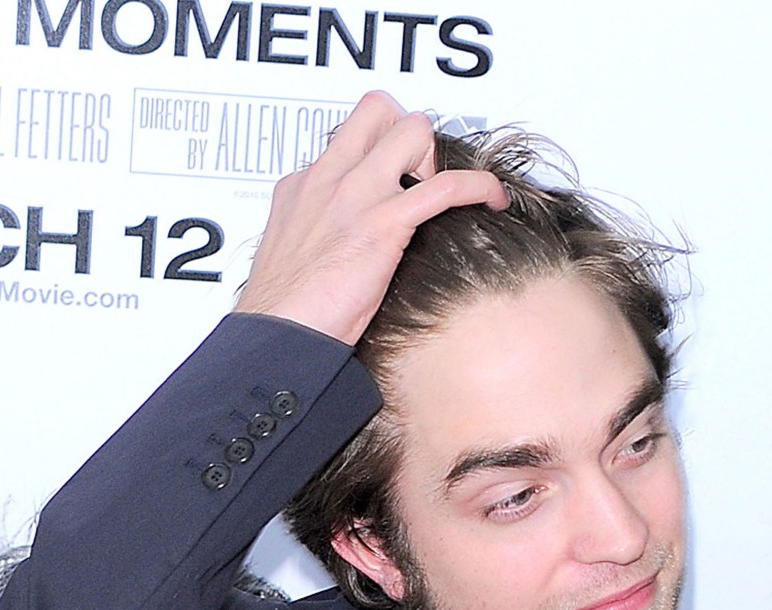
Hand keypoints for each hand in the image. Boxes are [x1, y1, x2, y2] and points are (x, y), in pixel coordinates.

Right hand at [235, 91, 508, 344]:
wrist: (279, 335)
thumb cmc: (285, 314)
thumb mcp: (293, 260)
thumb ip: (318, 238)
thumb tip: (341, 249)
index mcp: (304, 187)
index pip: (349, 139)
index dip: (379, 153)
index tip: (397, 180)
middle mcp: (330, 179)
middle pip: (378, 111)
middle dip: (408, 135)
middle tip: (420, 178)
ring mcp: (358, 196)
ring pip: (413, 131)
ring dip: (438, 157)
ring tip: (447, 194)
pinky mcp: (385, 224)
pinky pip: (447, 187)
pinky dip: (479, 186)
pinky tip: (492, 199)